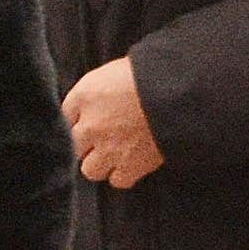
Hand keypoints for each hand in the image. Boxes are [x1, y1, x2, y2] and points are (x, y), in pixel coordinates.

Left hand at [63, 58, 161, 189]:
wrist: (183, 91)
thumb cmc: (156, 72)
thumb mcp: (118, 69)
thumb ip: (101, 87)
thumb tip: (98, 99)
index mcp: (86, 95)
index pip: (65, 115)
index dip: (78, 118)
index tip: (88, 120)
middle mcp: (91, 124)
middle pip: (74, 145)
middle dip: (87, 143)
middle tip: (104, 138)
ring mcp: (109, 148)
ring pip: (90, 169)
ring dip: (102, 163)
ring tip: (117, 154)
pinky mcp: (131, 164)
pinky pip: (118, 180)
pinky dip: (125, 174)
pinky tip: (133, 163)